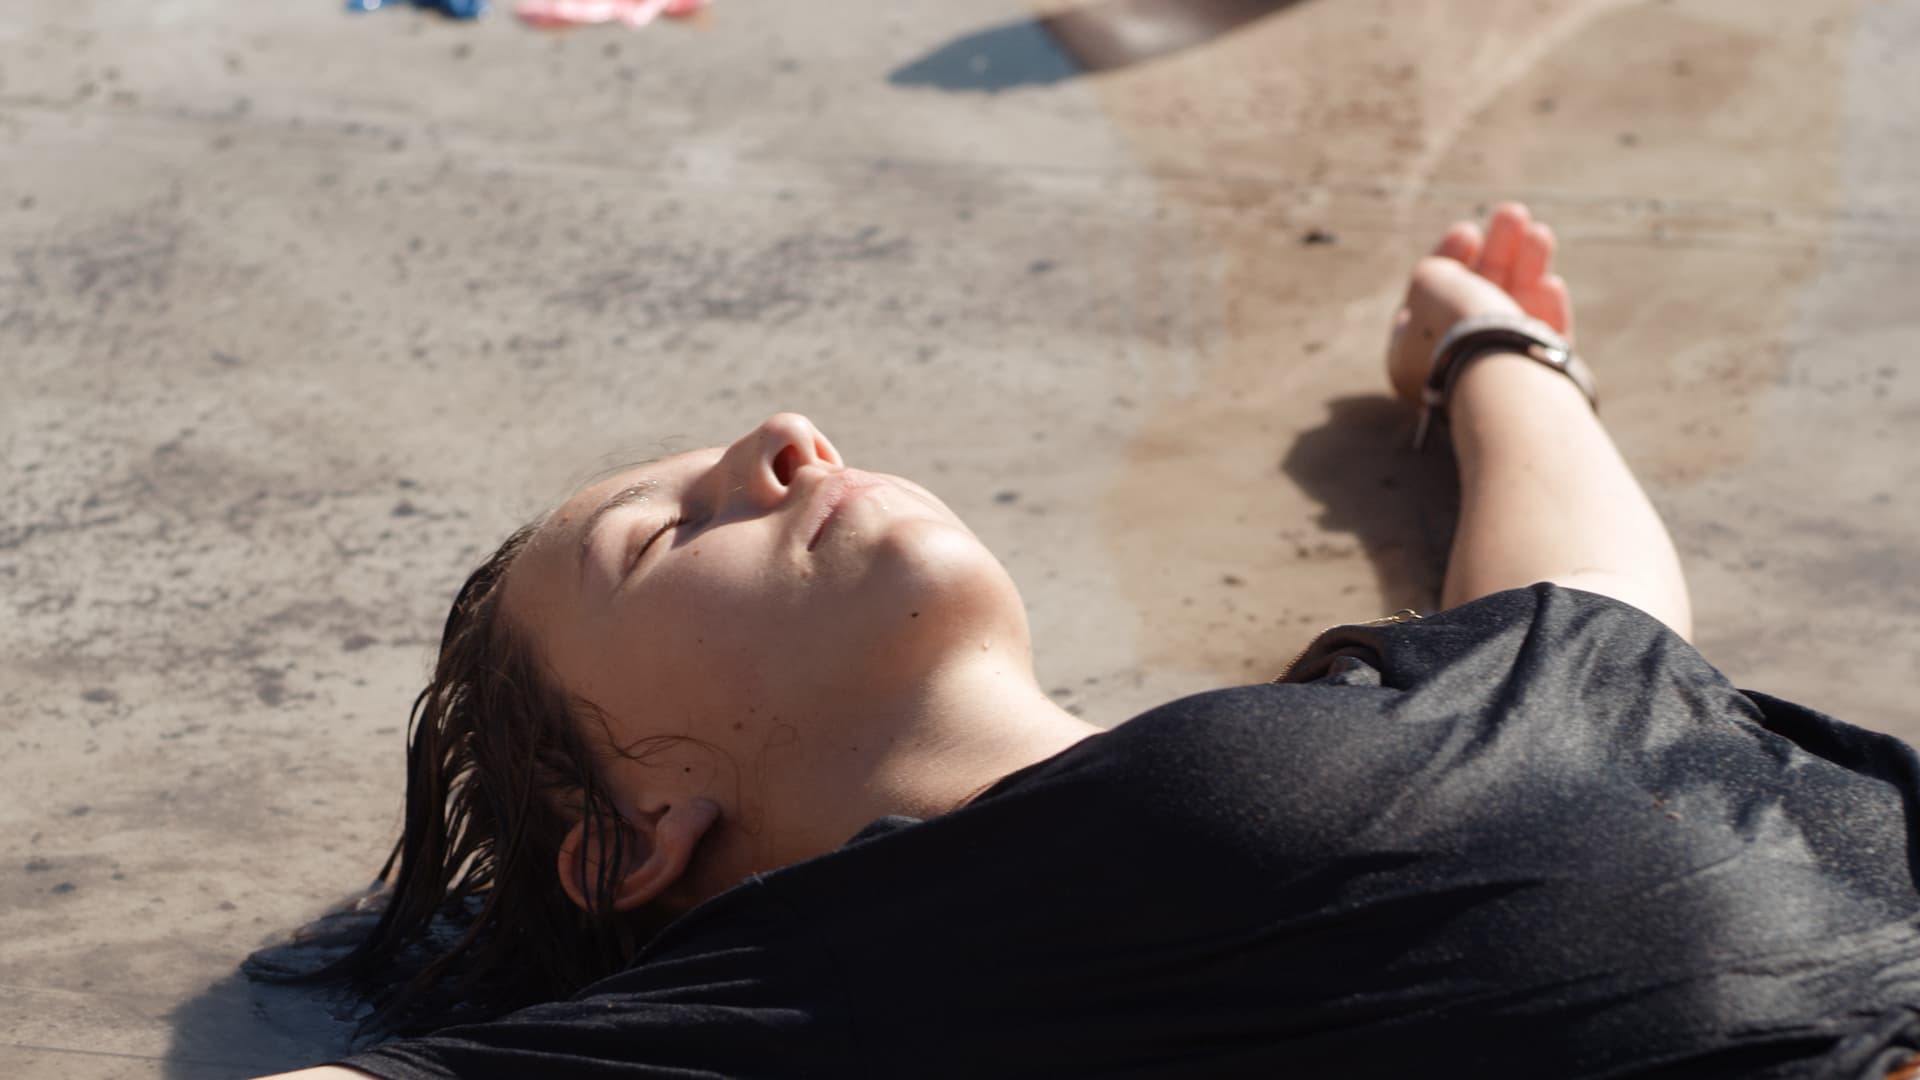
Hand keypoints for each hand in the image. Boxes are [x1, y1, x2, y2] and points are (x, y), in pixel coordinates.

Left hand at [1386, 202, 1573, 401]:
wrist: (1500, 372)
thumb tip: (1452, 272)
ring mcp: (1493, 377)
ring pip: (1514, 314)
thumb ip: (1437, 269)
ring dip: (1528, 268)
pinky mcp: (1536, 383)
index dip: (1449, 258)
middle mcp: (1449, 367)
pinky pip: (1540, 340)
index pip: (1429, 299)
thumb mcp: (1430, 282)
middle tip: (1513, 213)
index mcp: (1408, 356)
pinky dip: (1547, 309)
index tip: (1467, 231)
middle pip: (1477, 299)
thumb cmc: (1455, 326)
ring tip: (1538, 232)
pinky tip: (1551, 283)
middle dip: (1497, 253)